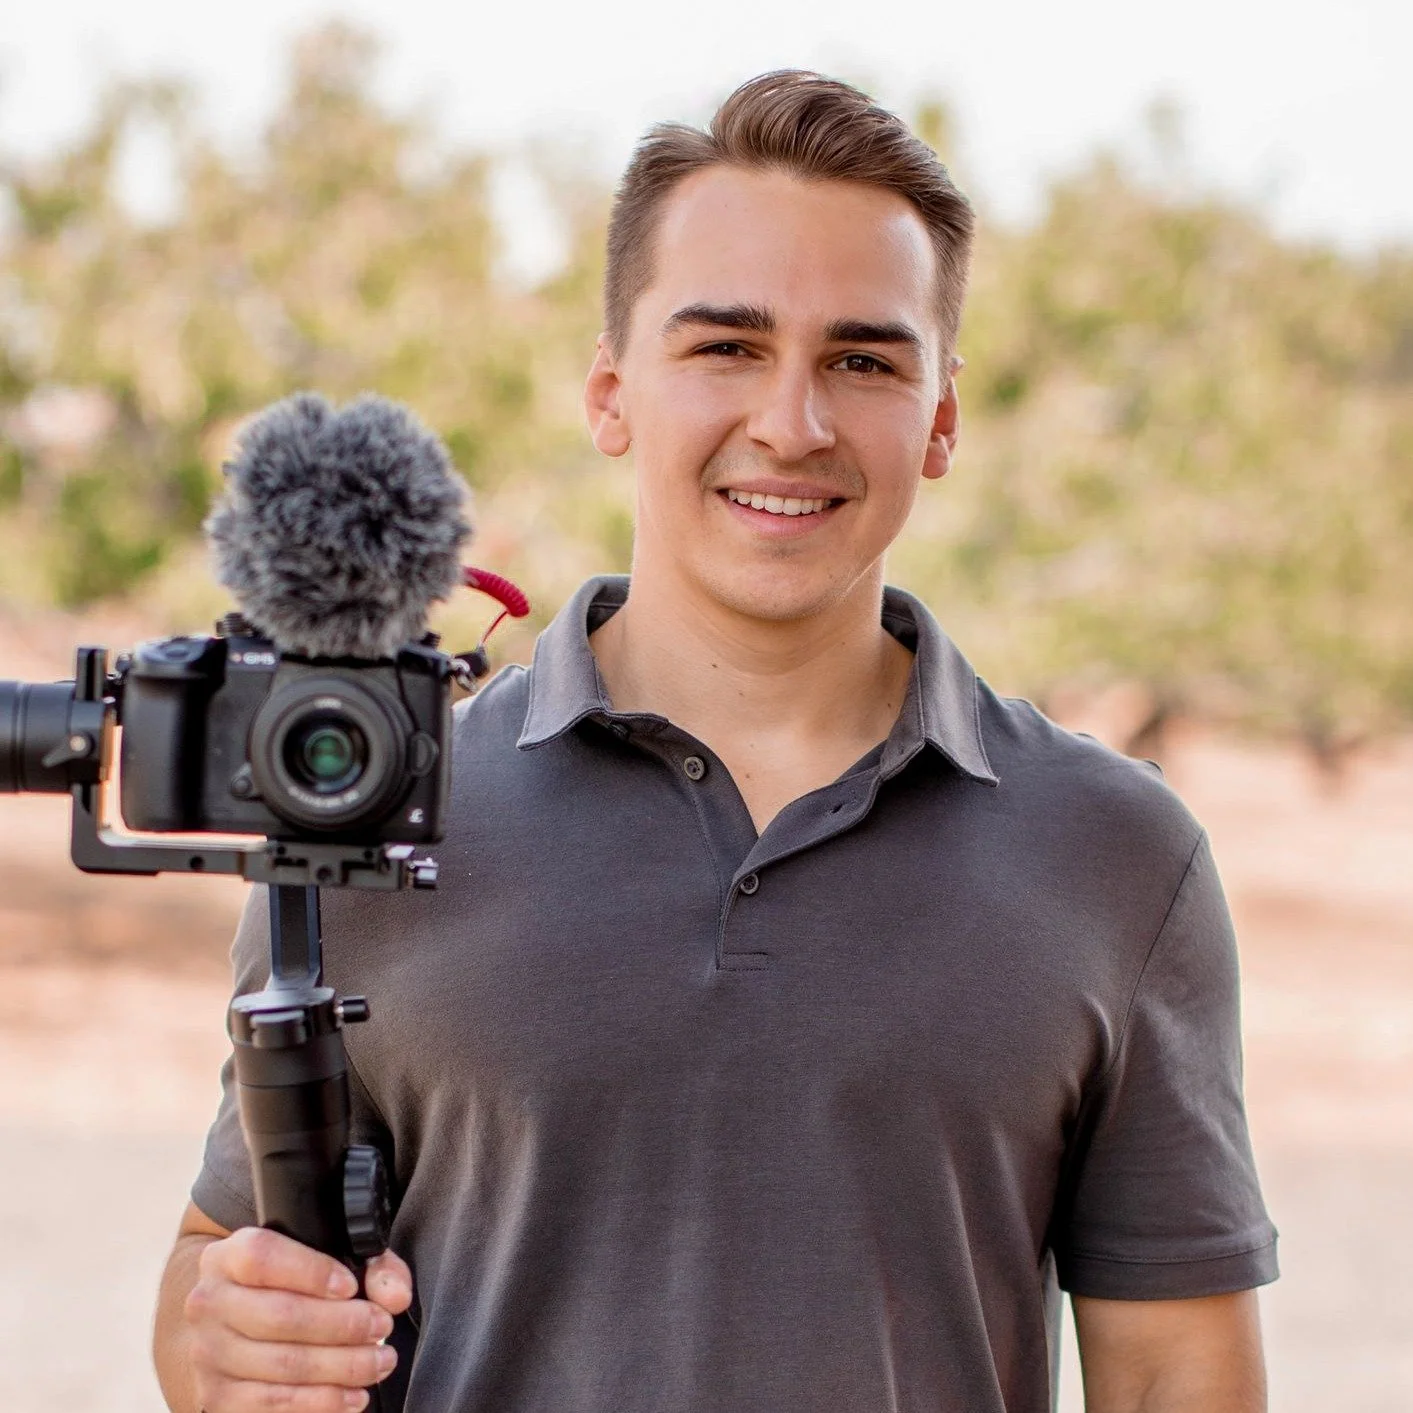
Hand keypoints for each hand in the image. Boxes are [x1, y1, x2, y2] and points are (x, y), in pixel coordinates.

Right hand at [184, 1226, 412, 1411]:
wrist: (229, 1322)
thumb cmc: (289, 1283)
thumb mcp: (325, 1257)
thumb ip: (370, 1265)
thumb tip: (395, 1295)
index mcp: (229, 1257)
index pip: (262, 1258)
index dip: (311, 1272)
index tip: (352, 1287)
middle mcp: (209, 1303)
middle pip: (279, 1316)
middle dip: (342, 1325)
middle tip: (382, 1327)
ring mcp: (207, 1355)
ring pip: (281, 1366)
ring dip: (341, 1368)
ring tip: (379, 1362)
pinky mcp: (215, 1398)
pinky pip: (271, 1406)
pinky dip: (320, 1404)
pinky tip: (353, 1396)